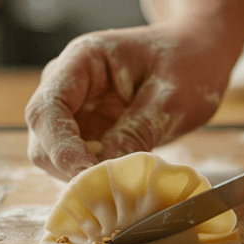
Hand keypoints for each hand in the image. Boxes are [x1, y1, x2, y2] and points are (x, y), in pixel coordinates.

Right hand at [26, 23, 236, 180]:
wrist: (200, 55)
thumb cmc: (189, 62)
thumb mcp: (173, 97)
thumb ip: (137, 132)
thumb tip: (105, 173)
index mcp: (82, 60)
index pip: (48, 108)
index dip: (60, 146)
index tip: (85, 173)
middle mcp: (68, 85)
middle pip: (43, 137)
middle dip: (68, 166)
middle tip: (108, 188)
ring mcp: (75, 111)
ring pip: (54, 156)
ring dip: (80, 175)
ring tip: (121, 183)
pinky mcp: (88, 133)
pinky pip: (78, 163)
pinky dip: (94, 177)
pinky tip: (122, 181)